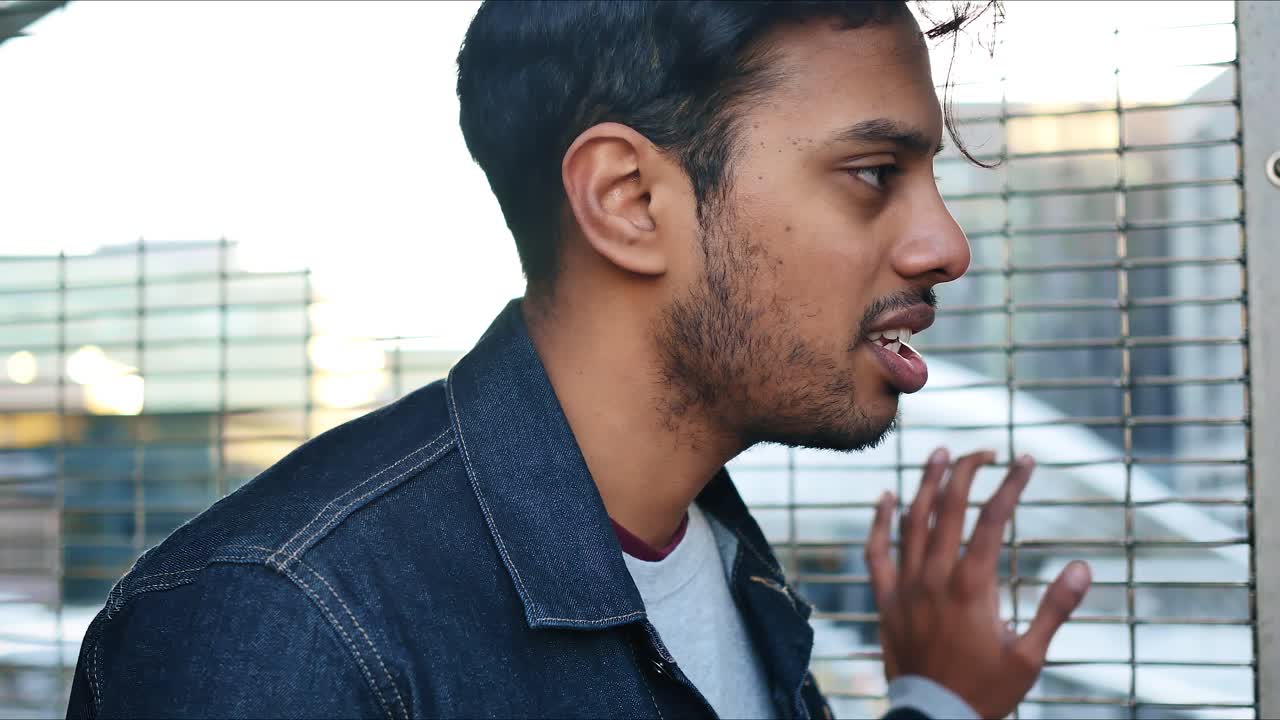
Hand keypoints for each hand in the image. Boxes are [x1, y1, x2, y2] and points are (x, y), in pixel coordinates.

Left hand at [864, 448, 1092, 718]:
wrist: (935, 719)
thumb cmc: (985, 691)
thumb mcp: (1030, 656)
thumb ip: (1055, 608)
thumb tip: (1082, 567)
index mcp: (972, 586)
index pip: (992, 519)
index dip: (1010, 484)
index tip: (1026, 460)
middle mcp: (934, 577)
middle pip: (949, 507)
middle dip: (967, 471)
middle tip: (985, 450)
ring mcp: (905, 586)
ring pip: (911, 521)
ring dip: (926, 483)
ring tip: (941, 455)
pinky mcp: (885, 600)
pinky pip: (876, 551)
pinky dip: (878, 521)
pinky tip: (884, 496)